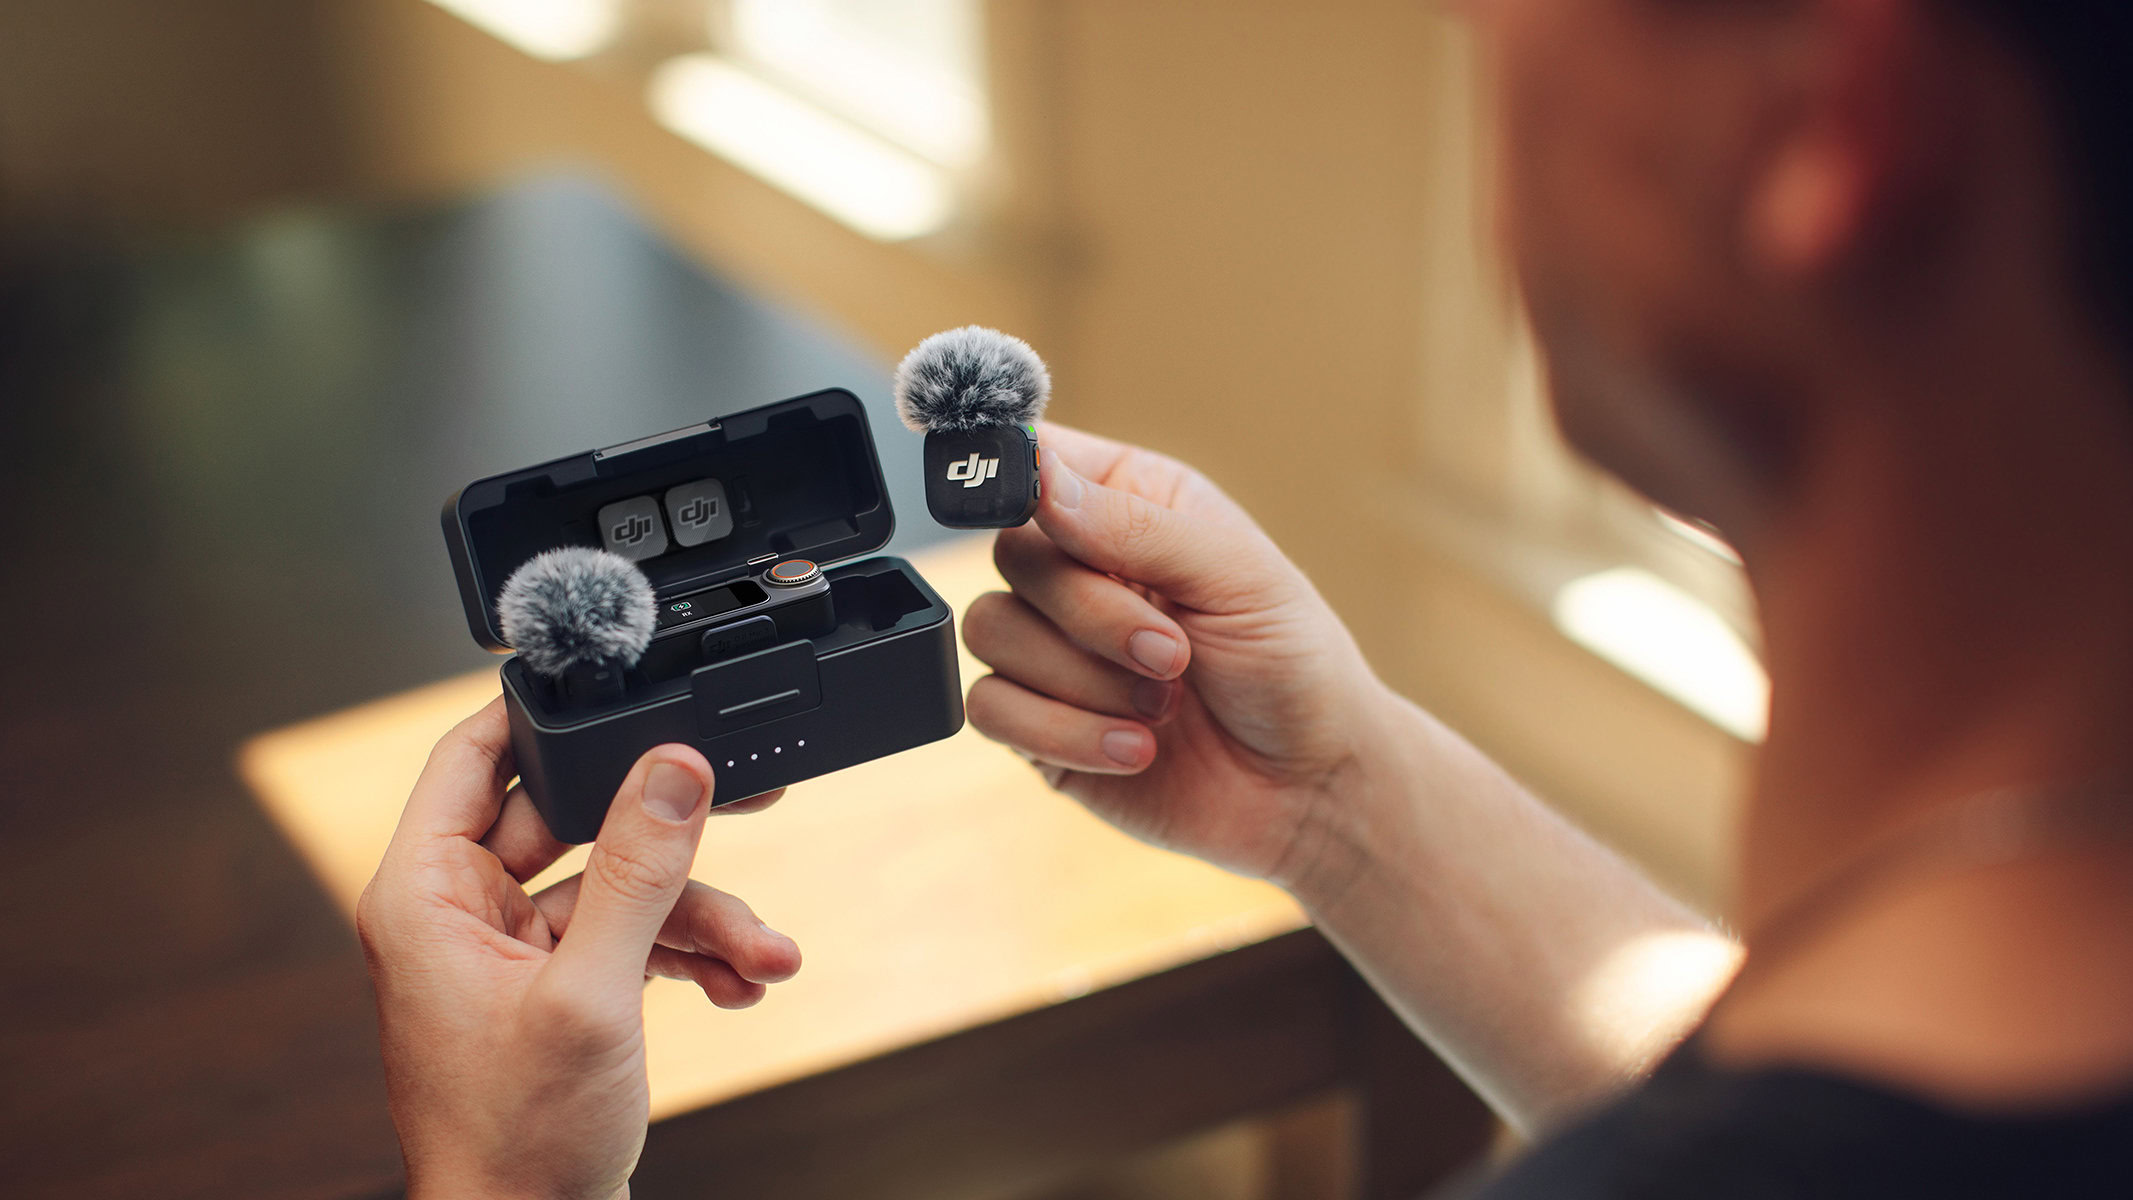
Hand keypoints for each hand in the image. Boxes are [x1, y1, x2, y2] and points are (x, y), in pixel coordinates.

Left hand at [357, 699, 801, 1199]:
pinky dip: (688, 955)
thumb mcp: (591, 992)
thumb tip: (674, 769)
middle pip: (573, 818)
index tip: (622, 688)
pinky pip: (630, 935)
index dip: (545, 714)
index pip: (474, 754)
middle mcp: (461, 911)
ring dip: (701, 914)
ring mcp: (511, 951)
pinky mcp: (557, 987)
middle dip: (669, 834)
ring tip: (764, 950)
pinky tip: (741, 981)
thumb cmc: (515, 1143)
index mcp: (425, 894)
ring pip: (619, 883)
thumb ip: (637, 873)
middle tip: (743, 799)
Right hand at [962, 423, 1394, 889]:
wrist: (1307, 788)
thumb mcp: (1238, 576)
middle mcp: (1077, 568)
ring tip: (1165, 705)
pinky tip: (1138, 750)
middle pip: (1011, 553)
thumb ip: (1134, 524)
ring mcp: (1050, 648)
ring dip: (1086, 679)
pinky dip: (1066, 733)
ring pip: (991, 630)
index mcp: (1126, 502)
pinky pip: (991, 709)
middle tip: (1175, 654)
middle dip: (1092, 613)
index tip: (1027, 496)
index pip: (1035, 457)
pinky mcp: (1035, 725)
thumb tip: (1038, 477)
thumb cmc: (1291, 665)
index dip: (1006, 466)